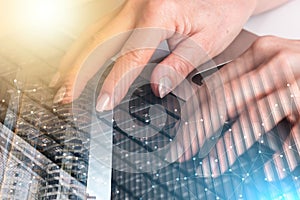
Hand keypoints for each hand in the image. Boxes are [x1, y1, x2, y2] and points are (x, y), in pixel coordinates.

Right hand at [50, 0, 258, 109]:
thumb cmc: (223, 8)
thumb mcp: (209, 39)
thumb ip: (180, 64)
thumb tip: (157, 87)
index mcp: (158, 14)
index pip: (129, 57)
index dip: (113, 83)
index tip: (101, 103)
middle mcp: (137, 5)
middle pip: (98, 42)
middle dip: (77, 71)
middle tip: (63, 95)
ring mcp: (131, 3)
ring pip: (94, 34)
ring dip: (76, 59)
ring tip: (61, 81)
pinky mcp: (131, 7)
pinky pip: (103, 29)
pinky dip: (87, 47)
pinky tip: (81, 59)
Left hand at [178, 36, 299, 178]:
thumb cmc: (299, 66)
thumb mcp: (268, 66)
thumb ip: (241, 84)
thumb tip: (209, 110)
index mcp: (260, 53)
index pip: (214, 85)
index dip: (192, 112)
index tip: (180, 134)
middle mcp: (277, 65)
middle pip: (225, 101)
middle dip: (199, 131)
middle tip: (184, 152)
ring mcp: (298, 85)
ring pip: (253, 118)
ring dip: (228, 147)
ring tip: (212, 166)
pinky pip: (296, 137)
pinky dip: (281, 157)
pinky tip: (269, 172)